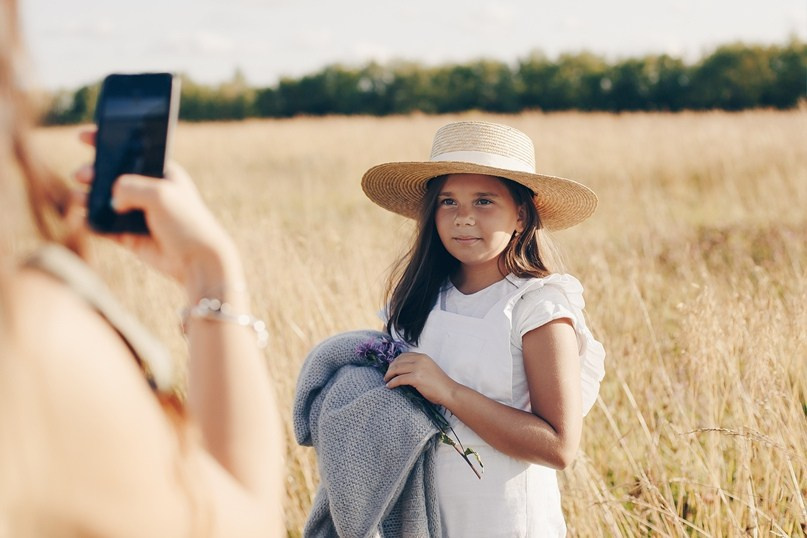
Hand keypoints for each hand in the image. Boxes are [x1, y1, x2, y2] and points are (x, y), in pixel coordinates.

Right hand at [74, 130, 242, 299]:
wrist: (198, 261)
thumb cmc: (187, 223)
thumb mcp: (161, 194)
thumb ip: (131, 187)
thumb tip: (111, 199)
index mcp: (162, 173)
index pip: (132, 151)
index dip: (108, 141)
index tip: (85, 135)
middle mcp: (148, 191)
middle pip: (112, 176)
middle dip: (92, 172)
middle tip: (82, 175)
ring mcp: (138, 214)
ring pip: (104, 201)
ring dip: (87, 197)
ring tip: (79, 198)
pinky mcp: (130, 236)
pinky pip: (103, 226)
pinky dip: (90, 222)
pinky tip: (81, 219)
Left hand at [383, 352, 457, 406]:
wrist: (449, 391)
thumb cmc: (439, 384)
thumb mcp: (428, 369)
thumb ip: (418, 366)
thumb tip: (403, 371)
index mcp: (423, 356)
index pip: (404, 355)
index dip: (395, 361)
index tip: (391, 368)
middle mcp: (420, 360)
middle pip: (398, 361)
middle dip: (390, 368)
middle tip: (386, 375)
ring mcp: (418, 368)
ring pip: (397, 369)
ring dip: (389, 375)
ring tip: (386, 380)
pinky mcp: (416, 378)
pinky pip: (399, 379)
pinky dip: (392, 382)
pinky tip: (389, 386)